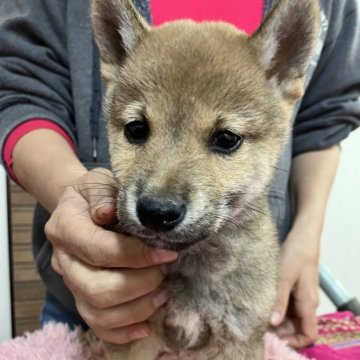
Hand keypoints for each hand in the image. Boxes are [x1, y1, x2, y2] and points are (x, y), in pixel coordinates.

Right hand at [45, 168, 177, 343]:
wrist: (80, 206)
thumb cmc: (96, 193)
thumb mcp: (100, 181)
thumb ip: (105, 193)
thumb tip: (109, 211)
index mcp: (65, 227)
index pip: (99, 249)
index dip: (136, 255)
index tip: (168, 252)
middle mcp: (63, 260)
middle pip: (97, 288)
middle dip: (140, 283)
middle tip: (165, 271)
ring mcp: (70, 282)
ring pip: (97, 312)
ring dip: (137, 308)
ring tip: (163, 293)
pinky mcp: (81, 297)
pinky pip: (96, 325)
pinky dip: (122, 331)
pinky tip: (146, 325)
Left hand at [270, 225, 319, 347]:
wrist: (301, 237)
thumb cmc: (294, 255)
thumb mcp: (284, 278)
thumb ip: (279, 301)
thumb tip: (272, 324)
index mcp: (308, 304)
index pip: (308, 334)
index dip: (294, 341)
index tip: (275, 339)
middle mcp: (306, 303)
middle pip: (296, 327)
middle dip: (281, 331)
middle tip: (259, 328)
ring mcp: (300, 296)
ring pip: (290, 316)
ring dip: (276, 319)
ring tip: (257, 317)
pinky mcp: (293, 288)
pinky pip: (286, 305)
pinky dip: (276, 308)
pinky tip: (261, 304)